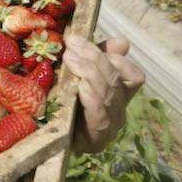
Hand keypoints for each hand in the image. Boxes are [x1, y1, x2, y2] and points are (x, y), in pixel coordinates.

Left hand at [62, 35, 144, 152]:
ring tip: (70, 58)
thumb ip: (96, 59)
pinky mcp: (96, 140)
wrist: (49, 138)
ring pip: (109, 93)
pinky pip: (99, 113)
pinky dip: (92, 96)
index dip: (115, 58)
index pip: (133, 75)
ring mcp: (110, 126)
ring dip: (89, 72)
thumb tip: (122, 42)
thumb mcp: (77, 76)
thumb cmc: (64, 102)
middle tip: (71, 44)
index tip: (82, 42)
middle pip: (116, 79)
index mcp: (119, 94)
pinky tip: (79, 85)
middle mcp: (119, 110)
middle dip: (94, 57)